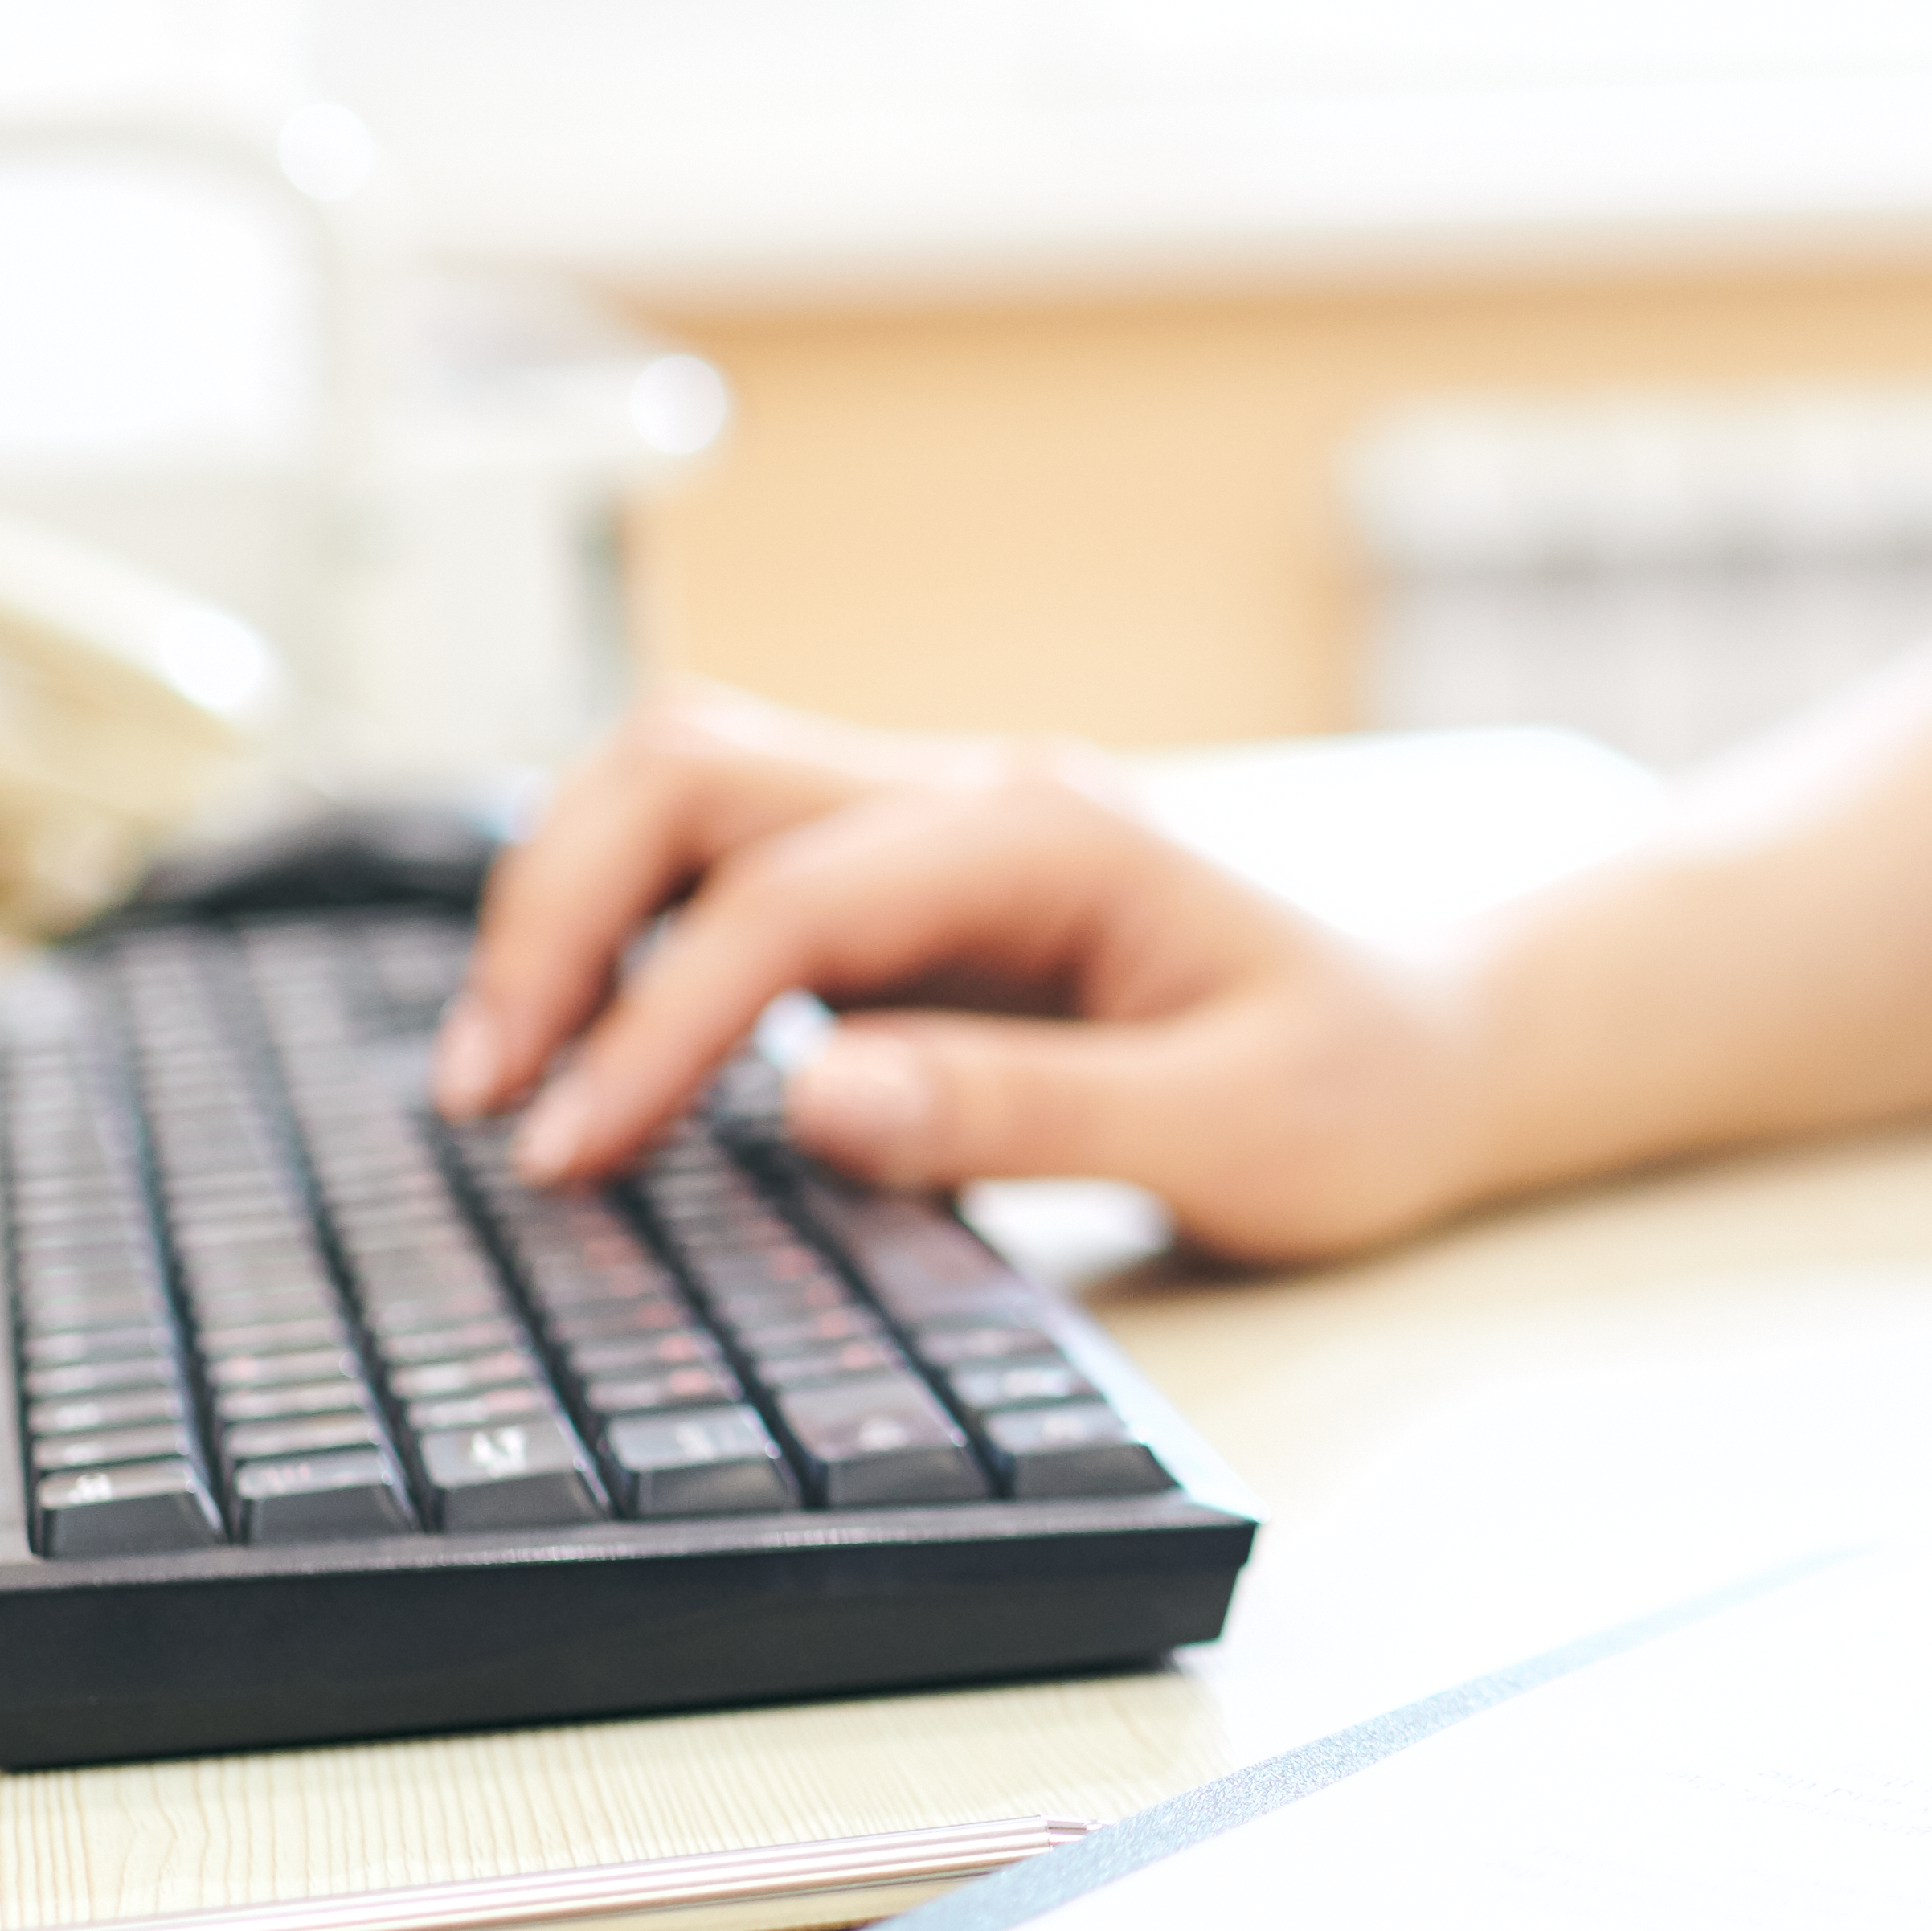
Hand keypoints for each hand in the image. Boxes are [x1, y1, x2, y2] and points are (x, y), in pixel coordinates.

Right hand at [431, 683, 1496, 1262]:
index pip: (783, 897)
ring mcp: (932, 835)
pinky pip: (720, 864)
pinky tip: (583, 1042)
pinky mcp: (908, 896)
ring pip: (681, 794)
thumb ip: (1027, 1111)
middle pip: (688, 775)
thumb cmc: (1362, 1090)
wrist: (1443, 1052)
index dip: (654, 1022)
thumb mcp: (1235, 1131)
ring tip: (502, 1073)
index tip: (571, 1154)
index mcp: (1050, 837)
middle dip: (556, 915)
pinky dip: (623, 929)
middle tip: (488, 1096)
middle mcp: (973, 802)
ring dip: (567, 906)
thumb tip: (815, 1096)